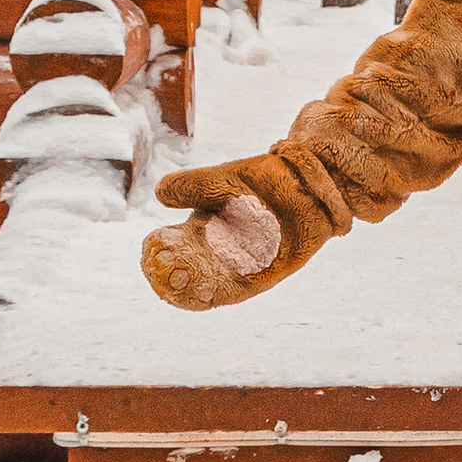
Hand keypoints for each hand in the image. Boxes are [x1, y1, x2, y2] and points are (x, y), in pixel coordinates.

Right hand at [141, 157, 321, 310]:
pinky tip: (217, 286)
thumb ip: (194, 187)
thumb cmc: (266, 179)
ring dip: (203, 286)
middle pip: (200, 272)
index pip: (183, 253)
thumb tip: (158, 193)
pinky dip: (236, 284)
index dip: (165, 257)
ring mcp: (257, 261)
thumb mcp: (223, 180)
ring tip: (182, 285)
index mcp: (214, 234)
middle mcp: (232, 253)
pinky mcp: (282, 265)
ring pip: (224, 281)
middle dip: (181, 277)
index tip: (148, 256)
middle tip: (160, 277)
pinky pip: (255, 281)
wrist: (312, 175)